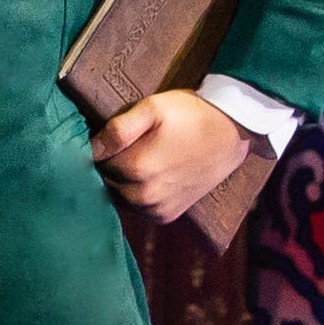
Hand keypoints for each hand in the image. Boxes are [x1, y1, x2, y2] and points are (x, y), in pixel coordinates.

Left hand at [92, 87, 255, 224]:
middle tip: (122, 148)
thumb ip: (118, 129)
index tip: (104, 138)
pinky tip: (145, 177)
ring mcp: (156, 209)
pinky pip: (136, 209)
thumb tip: (91, 149)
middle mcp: (144, 196)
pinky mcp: (167, 216)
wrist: (232, 132)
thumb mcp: (152, 108)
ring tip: (134, 160)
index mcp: (136, 168)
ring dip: (118, 183)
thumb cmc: (190, 114)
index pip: (94, 163)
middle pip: (104, 182)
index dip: (96, 149)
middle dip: (106, 166)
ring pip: (118, 198)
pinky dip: (134, 196)